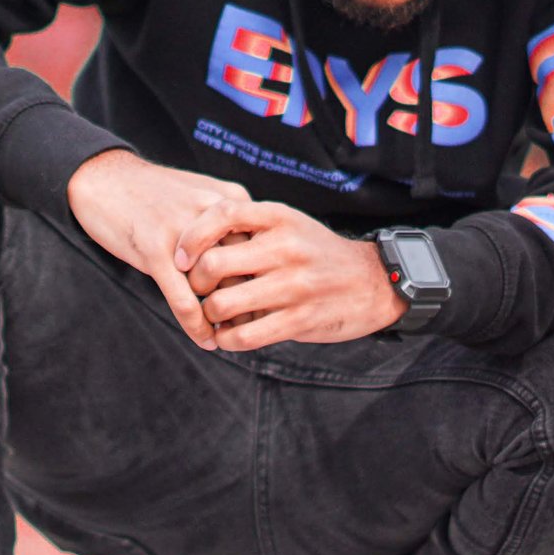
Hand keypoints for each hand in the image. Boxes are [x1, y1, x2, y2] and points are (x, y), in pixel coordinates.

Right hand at [66, 150, 251, 347]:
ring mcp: (183, 233)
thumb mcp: (201, 197)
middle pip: (246, 270)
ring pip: (218, 288)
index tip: (270, 306)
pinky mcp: (154, 250)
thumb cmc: (154, 194)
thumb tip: (254, 262)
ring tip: (231, 337)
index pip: (262, 250)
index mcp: (230, 203)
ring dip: (226, 318)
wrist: (104, 177)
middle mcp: (213, 215)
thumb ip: (228, 225)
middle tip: (252, 326)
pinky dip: (197, 326)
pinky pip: (184, 299)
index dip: (266, 282)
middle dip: (251, 303)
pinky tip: (205, 340)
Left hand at [173, 200, 407, 350]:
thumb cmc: (317, 253)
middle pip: (213, 265)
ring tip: (213, 314)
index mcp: (280, 218)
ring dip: (209, 314)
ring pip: (223, 304)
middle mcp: (286, 248)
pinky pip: (245, 336)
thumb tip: (195, 238)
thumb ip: (250, 227)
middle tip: (197, 290)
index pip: (222, 214)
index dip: (192, 236)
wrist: (373, 282)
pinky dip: (226, 339)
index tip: (180, 256)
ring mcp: (294, 286)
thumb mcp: (290, 225)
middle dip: (195, 283)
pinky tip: (227, 335)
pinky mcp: (300, 320)